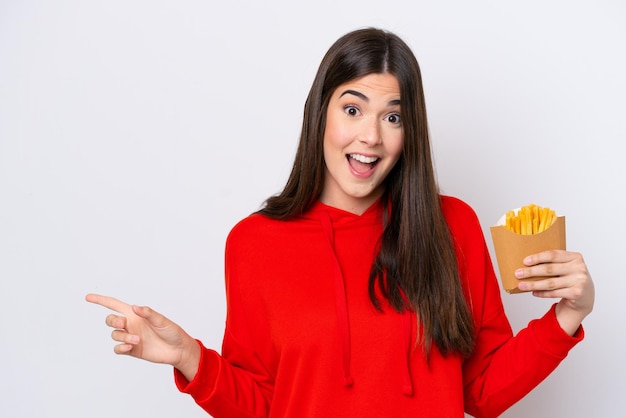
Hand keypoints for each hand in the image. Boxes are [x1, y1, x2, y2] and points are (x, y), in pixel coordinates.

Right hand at [85, 293, 200, 380]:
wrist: (178, 350)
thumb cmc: (172, 332)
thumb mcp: (162, 320)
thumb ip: (148, 313)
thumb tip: (134, 307)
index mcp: (136, 314)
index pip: (114, 305)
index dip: (101, 300)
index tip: (88, 297)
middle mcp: (131, 324)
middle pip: (110, 320)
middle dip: (112, 320)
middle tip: (123, 323)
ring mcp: (130, 337)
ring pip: (114, 334)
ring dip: (123, 336)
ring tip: (138, 340)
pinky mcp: (131, 350)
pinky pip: (118, 348)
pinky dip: (121, 347)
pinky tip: (130, 347)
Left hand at [515, 250, 594, 335]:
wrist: (585, 296)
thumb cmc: (570, 277)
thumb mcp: (566, 267)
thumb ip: (554, 263)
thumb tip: (527, 264)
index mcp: (575, 257)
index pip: (553, 255)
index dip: (538, 258)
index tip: (525, 261)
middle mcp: (579, 268)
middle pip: (549, 269)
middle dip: (531, 272)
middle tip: (518, 274)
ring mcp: (579, 281)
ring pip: (550, 283)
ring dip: (533, 284)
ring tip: (521, 285)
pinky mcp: (576, 293)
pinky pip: (554, 293)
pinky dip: (542, 293)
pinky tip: (533, 292)